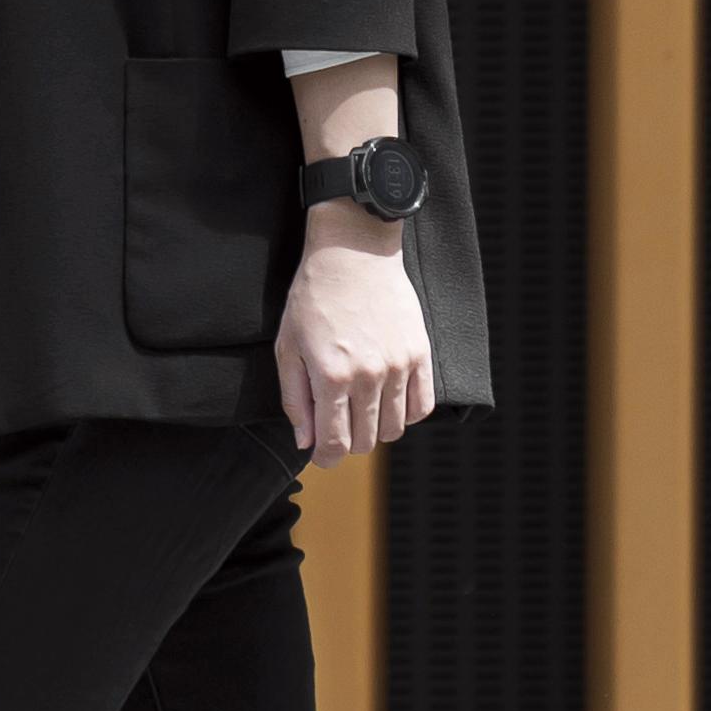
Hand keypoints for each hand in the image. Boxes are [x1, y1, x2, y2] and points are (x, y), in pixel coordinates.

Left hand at [274, 212, 434, 458]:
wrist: (352, 252)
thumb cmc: (313, 296)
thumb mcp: (288, 346)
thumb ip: (295, 399)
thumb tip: (306, 442)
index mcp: (331, 376)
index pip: (335, 444)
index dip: (326, 458)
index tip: (322, 454)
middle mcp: (368, 376)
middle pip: (365, 441)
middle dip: (348, 442)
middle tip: (338, 423)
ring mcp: (398, 365)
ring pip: (394, 429)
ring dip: (376, 429)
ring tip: (362, 408)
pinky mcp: (420, 353)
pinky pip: (422, 407)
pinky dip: (406, 413)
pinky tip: (389, 400)